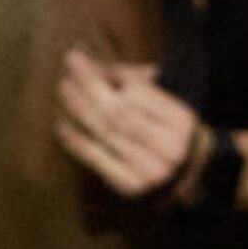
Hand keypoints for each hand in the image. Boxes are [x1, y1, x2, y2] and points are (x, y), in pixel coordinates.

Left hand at [52, 50, 201, 198]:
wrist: (185, 173)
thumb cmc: (167, 126)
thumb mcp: (163, 97)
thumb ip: (134, 80)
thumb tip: (94, 67)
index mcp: (183, 121)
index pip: (138, 92)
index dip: (108, 76)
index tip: (83, 61)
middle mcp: (170, 148)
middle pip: (119, 111)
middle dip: (90, 86)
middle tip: (70, 64)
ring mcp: (150, 171)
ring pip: (106, 133)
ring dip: (79, 108)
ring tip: (64, 88)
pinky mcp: (130, 186)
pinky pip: (97, 160)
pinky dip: (77, 142)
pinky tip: (62, 126)